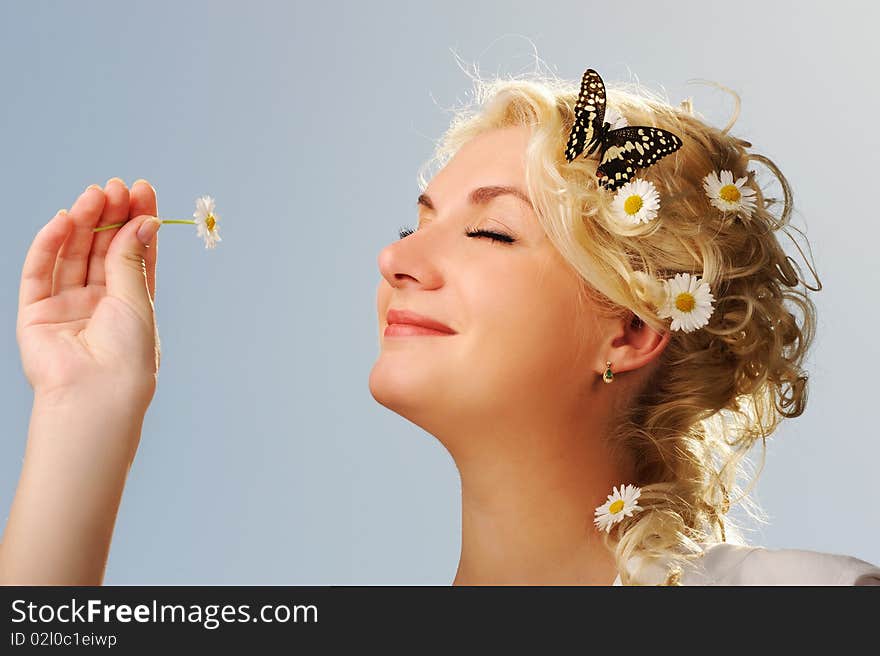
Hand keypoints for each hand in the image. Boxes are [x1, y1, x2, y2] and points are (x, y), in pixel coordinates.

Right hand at [16, 178, 162, 407]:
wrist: (96, 395)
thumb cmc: (128, 355)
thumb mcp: (137, 301)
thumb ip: (131, 259)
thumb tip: (143, 220)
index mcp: (132, 304)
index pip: (134, 253)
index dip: (137, 221)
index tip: (143, 190)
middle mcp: (99, 304)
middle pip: (103, 249)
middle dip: (111, 216)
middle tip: (118, 187)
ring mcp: (67, 307)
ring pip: (73, 254)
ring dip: (83, 222)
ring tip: (95, 194)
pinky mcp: (35, 313)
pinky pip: (41, 271)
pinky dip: (50, 244)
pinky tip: (64, 219)